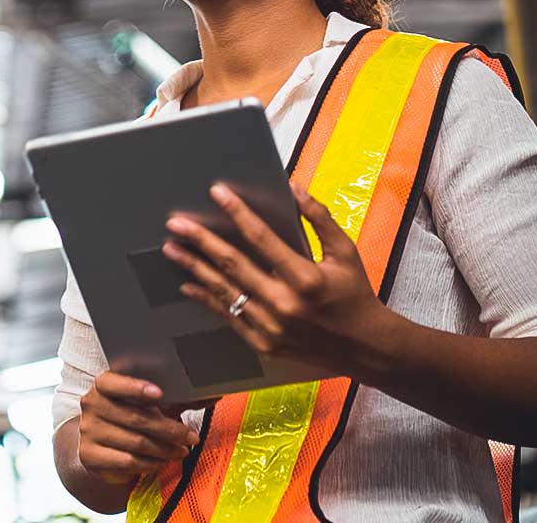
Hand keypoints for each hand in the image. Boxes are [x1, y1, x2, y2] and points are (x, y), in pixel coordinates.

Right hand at [77, 371, 199, 483]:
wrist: (103, 448)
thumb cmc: (131, 419)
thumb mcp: (152, 405)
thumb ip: (176, 398)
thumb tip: (213, 393)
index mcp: (103, 385)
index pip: (113, 382)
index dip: (135, 387)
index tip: (159, 394)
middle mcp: (91, 405)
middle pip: (135, 418)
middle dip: (169, 430)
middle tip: (191, 437)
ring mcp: (88, 431)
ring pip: (135, 442)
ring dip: (164, 449)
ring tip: (180, 451)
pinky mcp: (89, 456)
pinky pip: (127, 461)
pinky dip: (149, 463)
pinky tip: (160, 462)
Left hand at [161, 183, 396, 376]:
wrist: (364, 348)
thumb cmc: (355, 294)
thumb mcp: (345, 251)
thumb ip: (320, 219)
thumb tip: (294, 188)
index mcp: (306, 278)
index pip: (262, 239)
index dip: (237, 213)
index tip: (216, 192)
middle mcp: (285, 304)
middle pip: (232, 265)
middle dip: (200, 241)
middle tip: (175, 223)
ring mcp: (271, 328)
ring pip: (224, 291)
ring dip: (195, 268)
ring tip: (172, 249)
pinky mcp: (264, 344)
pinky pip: (229, 317)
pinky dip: (207, 299)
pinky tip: (189, 284)